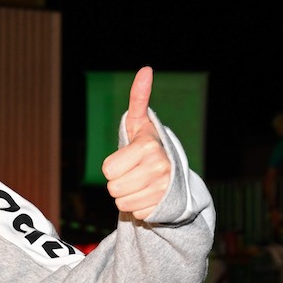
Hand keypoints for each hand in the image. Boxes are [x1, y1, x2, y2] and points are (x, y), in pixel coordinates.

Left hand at [102, 67, 170, 221]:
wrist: (174, 178)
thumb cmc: (148, 148)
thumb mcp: (140, 124)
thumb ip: (139, 98)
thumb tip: (146, 69)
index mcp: (148, 146)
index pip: (107, 169)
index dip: (113, 166)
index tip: (129, 159)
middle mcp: (159, 167)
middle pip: (113, 187)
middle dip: (119, 182)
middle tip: (134, 174)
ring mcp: (164, 189)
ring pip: (122, 202)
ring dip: (128, 195)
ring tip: (142, 185)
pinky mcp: (165, 208)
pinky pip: (135, 213)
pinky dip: (139, 208)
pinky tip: (150, 197)